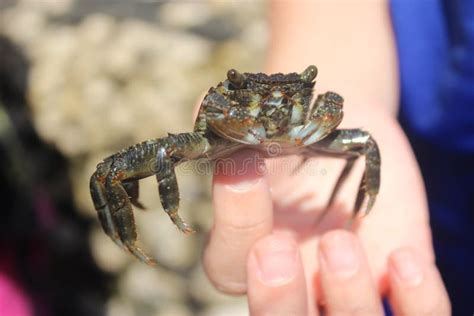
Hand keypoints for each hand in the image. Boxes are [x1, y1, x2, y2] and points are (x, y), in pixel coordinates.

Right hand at [202, 113, 439, 313]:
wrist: (344, 131)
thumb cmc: (294, 131)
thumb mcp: (265, 126)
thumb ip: (236, 127)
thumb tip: (213, 110)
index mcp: (248, 252)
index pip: (229, 264)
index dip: (234, 222)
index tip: (245, 167)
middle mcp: (293, 281)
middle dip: (275, 300)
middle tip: (276, 247)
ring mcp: (344, 286)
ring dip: (345, 294)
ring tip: (341, 239)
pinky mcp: (395, 278)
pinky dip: (416, 299)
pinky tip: (404, 256)